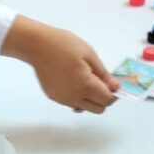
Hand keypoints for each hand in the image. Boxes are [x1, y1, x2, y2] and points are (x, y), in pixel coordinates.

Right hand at [5, 17, 119, 112]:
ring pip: (84, 107)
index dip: (113, 93)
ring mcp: (62, 99)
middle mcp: (73, 97)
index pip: (107, 100)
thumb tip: (116, 87)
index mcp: (84, 86)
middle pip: (98, 109)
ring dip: (90, 98)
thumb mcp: (89, 55)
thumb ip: (103, 74)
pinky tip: (71, 80)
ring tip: (84, 79)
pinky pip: (71, 103)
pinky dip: (77, 96)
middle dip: (103, 98)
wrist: (37, 45)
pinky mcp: (53, 97)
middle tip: (100, 81)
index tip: (112, 83)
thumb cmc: (65, 45)